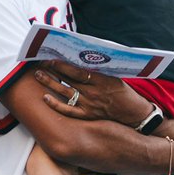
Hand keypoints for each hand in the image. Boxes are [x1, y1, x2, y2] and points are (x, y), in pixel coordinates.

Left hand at [35, 60, 149, 123]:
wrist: (134, 114)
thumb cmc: (125, 93)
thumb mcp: (114, 77)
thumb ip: (98, 72)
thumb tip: (81, 61)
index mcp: (101, 81)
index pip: (77, 72)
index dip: (62, 65)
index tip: (51, 59)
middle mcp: (93, 93)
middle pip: (68, 81)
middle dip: (52, 71)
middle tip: (39, 64)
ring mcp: (89, 105)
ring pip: (65, 93)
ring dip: (50, 84)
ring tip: (38, 76)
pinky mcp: (87, 115)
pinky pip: (68, 111)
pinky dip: (56, 105)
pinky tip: (45, 97)